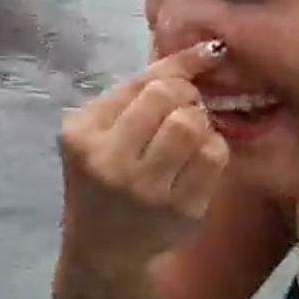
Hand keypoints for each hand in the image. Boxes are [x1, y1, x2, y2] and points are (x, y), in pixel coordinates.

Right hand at [56, 40, 230, 264]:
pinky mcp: (181, 211)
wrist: (101, 247)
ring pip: (194, 126)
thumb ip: (136, 89)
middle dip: (186, 96)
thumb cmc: (99, 176)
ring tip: (190, 133)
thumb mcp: (97, 130)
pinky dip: (213, 148)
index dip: (181, 66)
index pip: (142, 83)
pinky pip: (214, 158)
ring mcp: (148, 190)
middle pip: (169, 99)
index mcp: (83, 136)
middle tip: (184, 108)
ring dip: (200, 122)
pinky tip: (197, 157)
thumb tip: (205, 50)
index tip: (209, 53)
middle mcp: (111, 162)